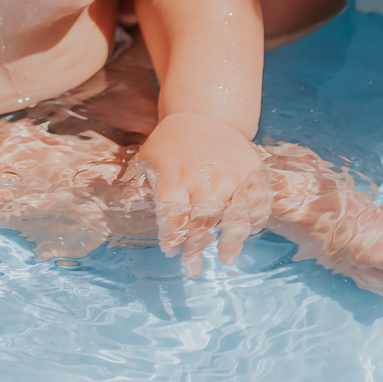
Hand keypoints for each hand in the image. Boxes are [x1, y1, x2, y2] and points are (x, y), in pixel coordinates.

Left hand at [134, 114, 270, 276]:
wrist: (206, 113)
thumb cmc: (173, 142)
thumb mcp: (148, 156)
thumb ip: (138, 183)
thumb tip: (125, 206)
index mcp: (174, 175)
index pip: (171, 213)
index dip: (171, 236)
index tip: (170, 251)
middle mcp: (203, 177)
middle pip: (201, 220)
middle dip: (196, 248)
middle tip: (193, 268)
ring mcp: (230, 175)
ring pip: (233, 215)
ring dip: (230, 240)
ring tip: (225, 259)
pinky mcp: (253, 172)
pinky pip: (257, 202)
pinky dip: (255, 220)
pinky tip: (249, 232)